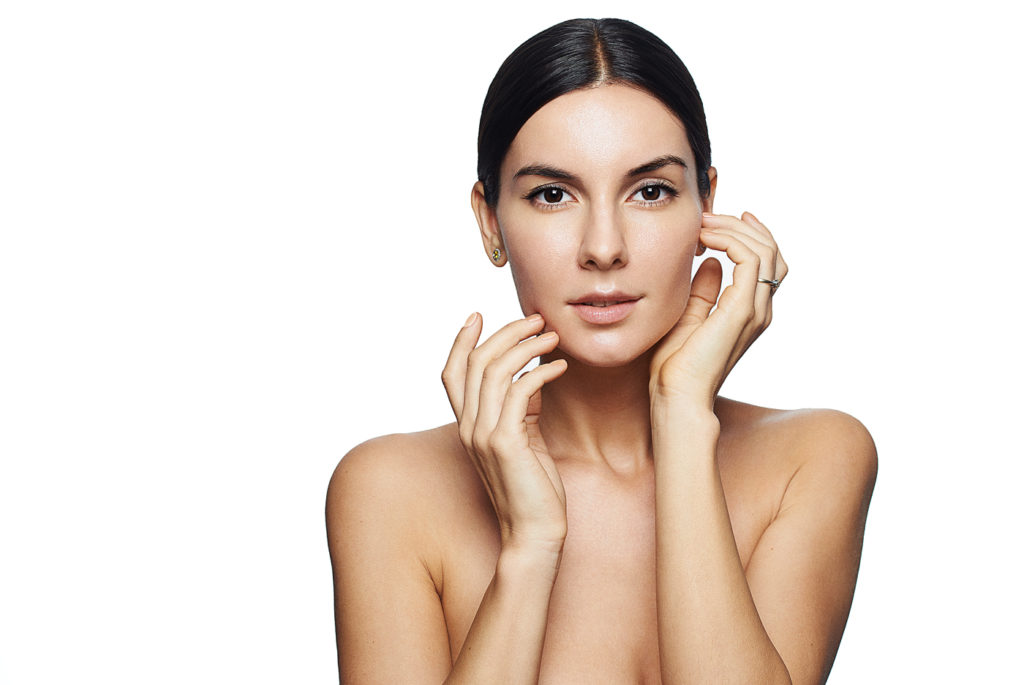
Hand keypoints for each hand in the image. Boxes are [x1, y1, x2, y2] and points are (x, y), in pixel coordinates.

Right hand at [441, 313, 569, 552]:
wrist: (533, 534)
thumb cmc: (532, 490)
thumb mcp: (523, 439)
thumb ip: (521, 408)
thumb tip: (533, 376)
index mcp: (467, 425)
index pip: (451, 373)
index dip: (460, 341)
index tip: (478, 315)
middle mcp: (468, 427)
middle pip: (475, 363)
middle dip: (506, 333)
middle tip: (536, 319)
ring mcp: (483, 435)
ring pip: (495, 371)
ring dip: (526, 347)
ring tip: (552, 338)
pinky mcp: (505, 443)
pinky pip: (519, 392)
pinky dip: (541, 372)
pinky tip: (561, 368)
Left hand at [649, 212, 787, 410]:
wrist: (676, 397)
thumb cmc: (675, 366)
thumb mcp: (689, 316)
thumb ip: (704, 290)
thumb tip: (711, 262)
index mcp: (749, 311)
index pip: (765, 262)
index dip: (747, 235)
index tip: (716, 221)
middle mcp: (760, 309)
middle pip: (771, 251)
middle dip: (743, 226)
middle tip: (710, 215)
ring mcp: (755, 310)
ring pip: (764, 250)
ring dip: (734, 228)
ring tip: (704, 223)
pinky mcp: (742, 311)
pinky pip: (750, 260)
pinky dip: (731, 240)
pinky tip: (705, 239)